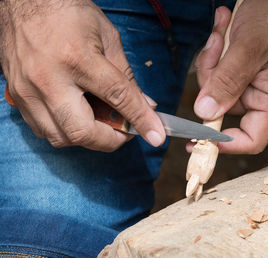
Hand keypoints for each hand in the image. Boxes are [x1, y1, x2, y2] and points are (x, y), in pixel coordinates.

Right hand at [0, 0, 164, 151]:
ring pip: (60, 137)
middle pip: (82, 131)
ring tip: (101, 123)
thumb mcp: (107, 38)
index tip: (155, 135)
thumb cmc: (68, 13)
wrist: (24, 2)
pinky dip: (65, 131)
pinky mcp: (17, 95)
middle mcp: (49, 79)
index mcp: (77, 58)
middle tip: (123, 131)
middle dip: (110, 140)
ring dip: (87, 138)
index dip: (140, 119)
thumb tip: (145, 105)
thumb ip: (126, 76)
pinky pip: (42, 129)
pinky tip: (77, 117)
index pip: (117, 97)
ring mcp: (28, 90)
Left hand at [192, 0, 267, 153]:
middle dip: (211, 80)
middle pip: (223, 109)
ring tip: (222, 33)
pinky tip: (223, 29)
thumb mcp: (250, 47)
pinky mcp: (241, 71)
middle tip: (214, 50)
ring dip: (211, 61)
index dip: (224, 144)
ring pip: (215, 88)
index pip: (251, 140)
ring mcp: (250, 84)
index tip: (196, 138)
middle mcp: (262, 97)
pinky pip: (217, 72)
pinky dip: (214, 52)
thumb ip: (228, 81)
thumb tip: (205, 114)